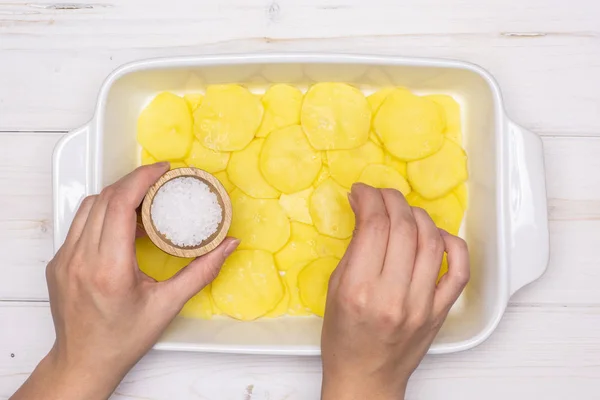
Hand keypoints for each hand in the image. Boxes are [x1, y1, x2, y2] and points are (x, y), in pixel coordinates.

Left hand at [11, 163, 238, 399]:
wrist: (83, 362)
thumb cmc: (123, 339)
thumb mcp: (168, 306)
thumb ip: (202, 271)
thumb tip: (229, 244)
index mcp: (109, 268)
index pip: (119, 204)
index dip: (141, 179)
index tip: (162, 170)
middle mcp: (80, 259)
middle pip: (104, 198)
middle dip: (133, 182)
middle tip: (160, 182)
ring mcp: (64, 259)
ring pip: (88, 207)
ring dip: (117, 196)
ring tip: (144, 201)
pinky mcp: (59, 262)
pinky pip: (80, 223)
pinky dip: (103, 213)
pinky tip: (123, 224)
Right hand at [321, 184, 469, 399]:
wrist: (366, 378)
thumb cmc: (344, 339)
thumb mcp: (335, 289)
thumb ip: (354, 249)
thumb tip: (366, 210)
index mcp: (360, 289)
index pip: (373, 226)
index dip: (369, 198)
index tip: (362, 192)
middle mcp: (393, 296)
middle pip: (403, 227)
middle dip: (391, 200)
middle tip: (381, 195)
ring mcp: (422, 304)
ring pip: (432, 240)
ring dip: (418, 215)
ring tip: (404, 211)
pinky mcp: (441, 311)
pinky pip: (459, 269)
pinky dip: (452, 243)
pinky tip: (436, 235)